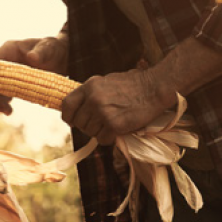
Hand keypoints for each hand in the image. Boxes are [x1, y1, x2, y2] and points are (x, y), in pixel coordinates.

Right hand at [0, 35, 68, 114]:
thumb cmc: (54, 48)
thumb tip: (32, 57)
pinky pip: (3, 92)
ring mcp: (8, 72)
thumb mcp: (49, 48)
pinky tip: (8, 110)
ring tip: (5, 112)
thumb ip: (41, 52)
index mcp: (9, 49)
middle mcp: (5, 60)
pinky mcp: (13, 82)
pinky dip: (3, 102)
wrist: (63, 57)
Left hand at [60, 67, 174, 144]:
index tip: (73, 121)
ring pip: (90, 132)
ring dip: (100, 132)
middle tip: (101, 124)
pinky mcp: (114, 125)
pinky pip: (102, 139)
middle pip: (79, 122)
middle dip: (88, 126)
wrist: (154, 88)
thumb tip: (81, 108)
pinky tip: (118, 131)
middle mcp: (93, 99)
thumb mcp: (107, 82)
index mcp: (90, 86)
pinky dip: (109, 138)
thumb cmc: (135, 84)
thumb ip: (92, 93)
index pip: (67, 105)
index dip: (68, 116)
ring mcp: (103, 112)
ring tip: (113, 124)